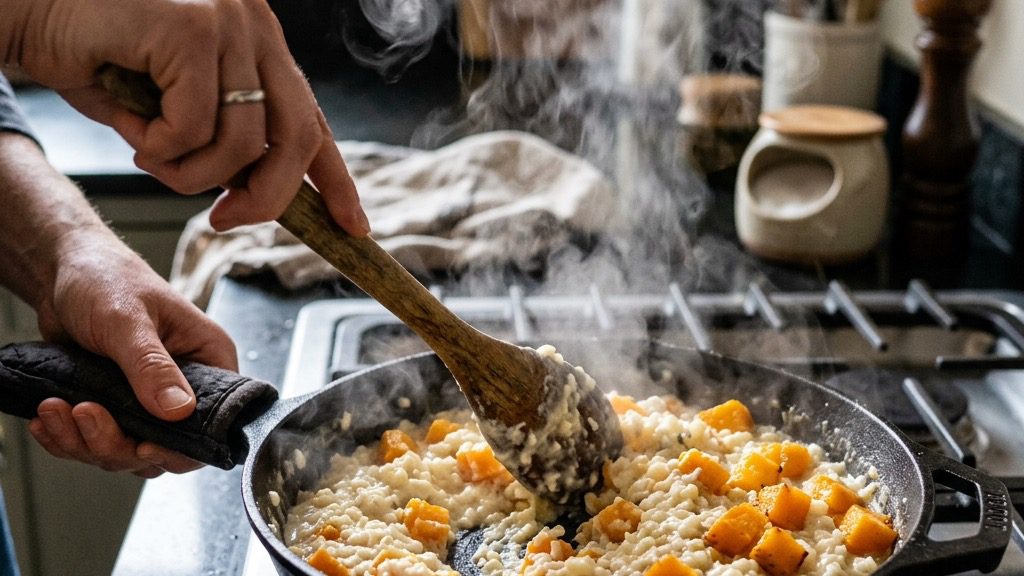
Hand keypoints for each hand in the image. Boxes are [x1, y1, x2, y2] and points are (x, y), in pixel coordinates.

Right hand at [7, 0, 368, 234]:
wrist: (29, 8)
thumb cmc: (96, 54)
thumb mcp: (174, 108)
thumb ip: (219, 140)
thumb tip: (251, 194)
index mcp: (259, 44)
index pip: (313, 119)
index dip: (336, 179)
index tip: (354, 225)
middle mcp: (255, 27)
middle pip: (296, 137)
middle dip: (266, 198)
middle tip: (223, 221)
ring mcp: (227, 23)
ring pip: (243, 142)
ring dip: (193, 176)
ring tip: (152, 159)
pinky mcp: (192, 29)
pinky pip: (195, 126)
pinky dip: (162, 149)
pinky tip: (134, 133)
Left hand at [27, 230, 237, 476]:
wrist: (63, 274)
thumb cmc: (106, 279)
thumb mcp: (128, 321)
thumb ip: (152, 366)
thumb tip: (180, 410)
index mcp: (209, 359)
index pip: (213, 421)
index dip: (180, 445)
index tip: (141, 446)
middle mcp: (187, 386)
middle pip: (164, 447)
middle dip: (116, 442)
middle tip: (83, 413)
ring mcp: (150, 402)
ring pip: (127, 451)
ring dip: (84, 441)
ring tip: (54, 410)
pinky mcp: (117, 408)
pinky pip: (98, 443)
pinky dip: (68, 439)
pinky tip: (47, 421)